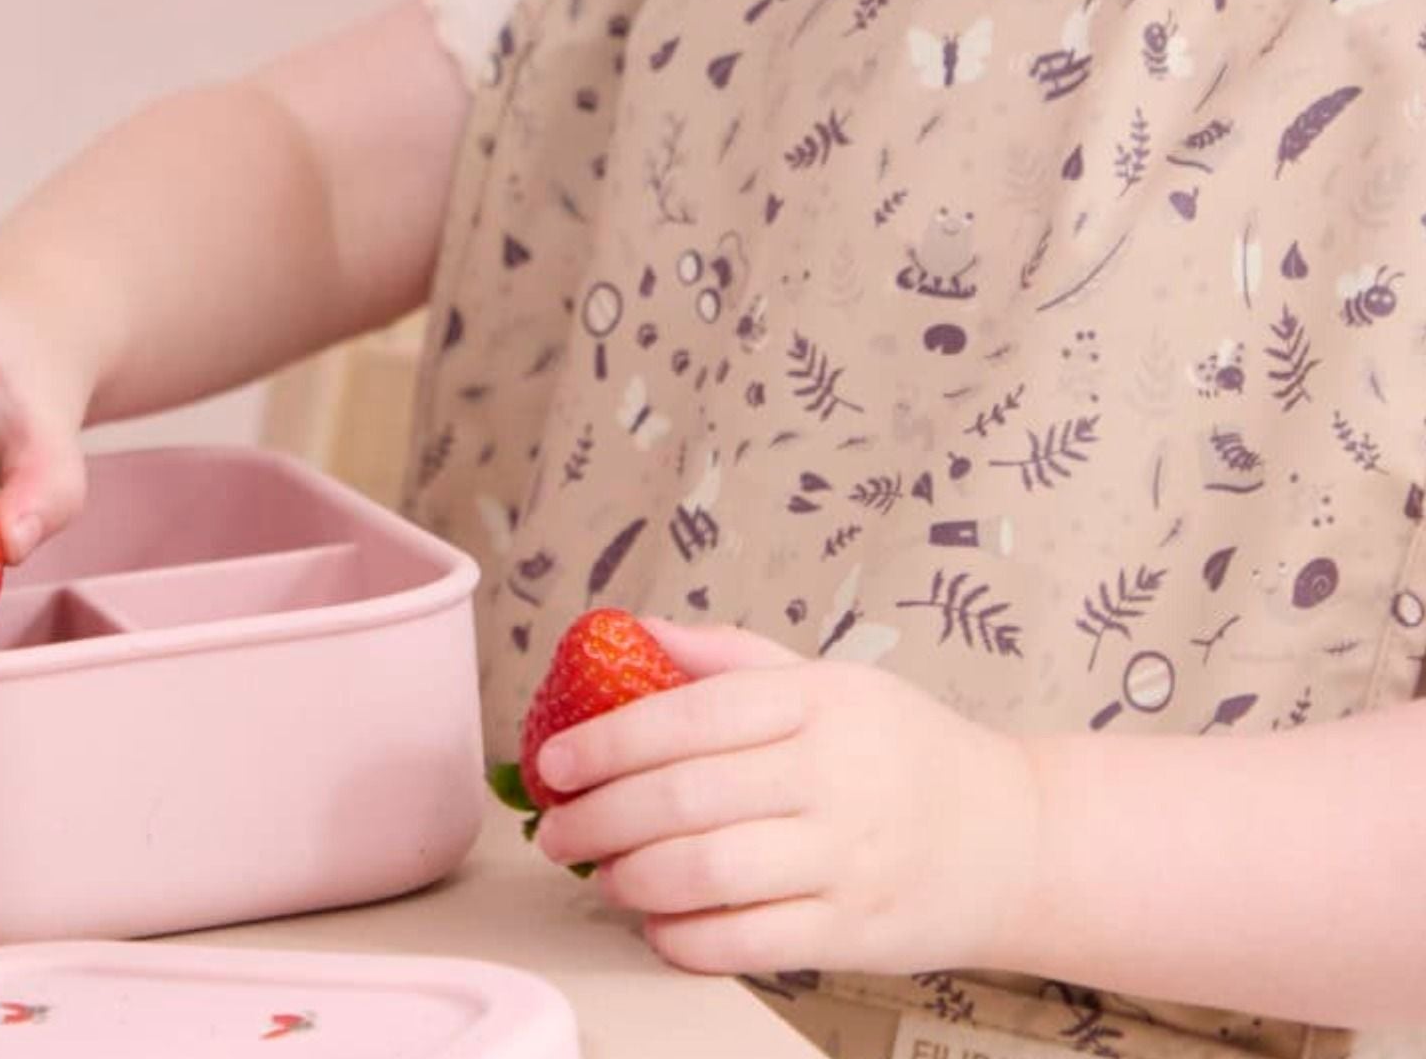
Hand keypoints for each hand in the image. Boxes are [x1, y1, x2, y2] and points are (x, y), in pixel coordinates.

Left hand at [532, 618, 1040, 977]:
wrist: (1017, 836)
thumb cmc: (903, 748)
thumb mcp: (827, 678)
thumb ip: (726, 657)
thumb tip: (631, 628)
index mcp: (816, 701)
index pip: (687, 715)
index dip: (606, 740)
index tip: (555, 760)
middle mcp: (831, 776)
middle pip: (683, 800)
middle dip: (597, 818)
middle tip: (555, 829)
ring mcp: (846, 859)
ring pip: (706, 875)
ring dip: (631, 879)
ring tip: (604, 874)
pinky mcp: (855, 933)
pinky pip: (747, 943)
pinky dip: (684, 940)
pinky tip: (657, 924)